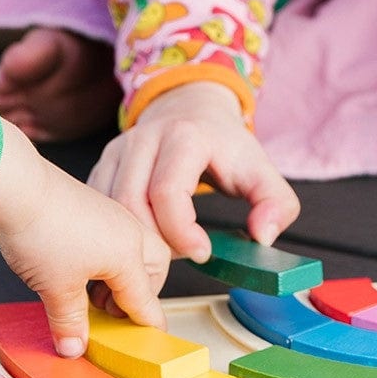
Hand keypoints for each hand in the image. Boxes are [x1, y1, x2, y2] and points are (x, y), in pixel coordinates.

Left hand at [0, 121, 169, 356]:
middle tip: (112, 313)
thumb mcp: (56, 289)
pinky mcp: (95, 207)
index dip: (147, 323)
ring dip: (122, 275)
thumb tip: (74, 347)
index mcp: (129, 255)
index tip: (151, 339)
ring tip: (90, 292)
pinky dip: (107, 257)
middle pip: (153, 268)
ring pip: (135, 250)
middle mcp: (130, 232)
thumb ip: (70, 322)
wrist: (20, 188)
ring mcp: (113, 217)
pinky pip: (116, 237)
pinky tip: (79, 266)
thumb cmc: (43, 232)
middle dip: (141, 293)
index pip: (145, 299)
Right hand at [87, 81, 299, 261]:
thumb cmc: (226, 146)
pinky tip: (136, 251)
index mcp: (185, 137)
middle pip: (132, 205)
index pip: (168, 191)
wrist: (193, 110)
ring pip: (108, 211)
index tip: (203, 254)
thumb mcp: (261, 171)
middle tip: (176, 267)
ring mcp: (118, 151)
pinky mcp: (103, 165)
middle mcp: (144, 139)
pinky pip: (99, 209)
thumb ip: (277, 204)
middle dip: (153, 245)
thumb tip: (264, 237)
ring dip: (129, 245)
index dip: (181, 232)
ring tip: (157, 264)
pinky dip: (113, 236)